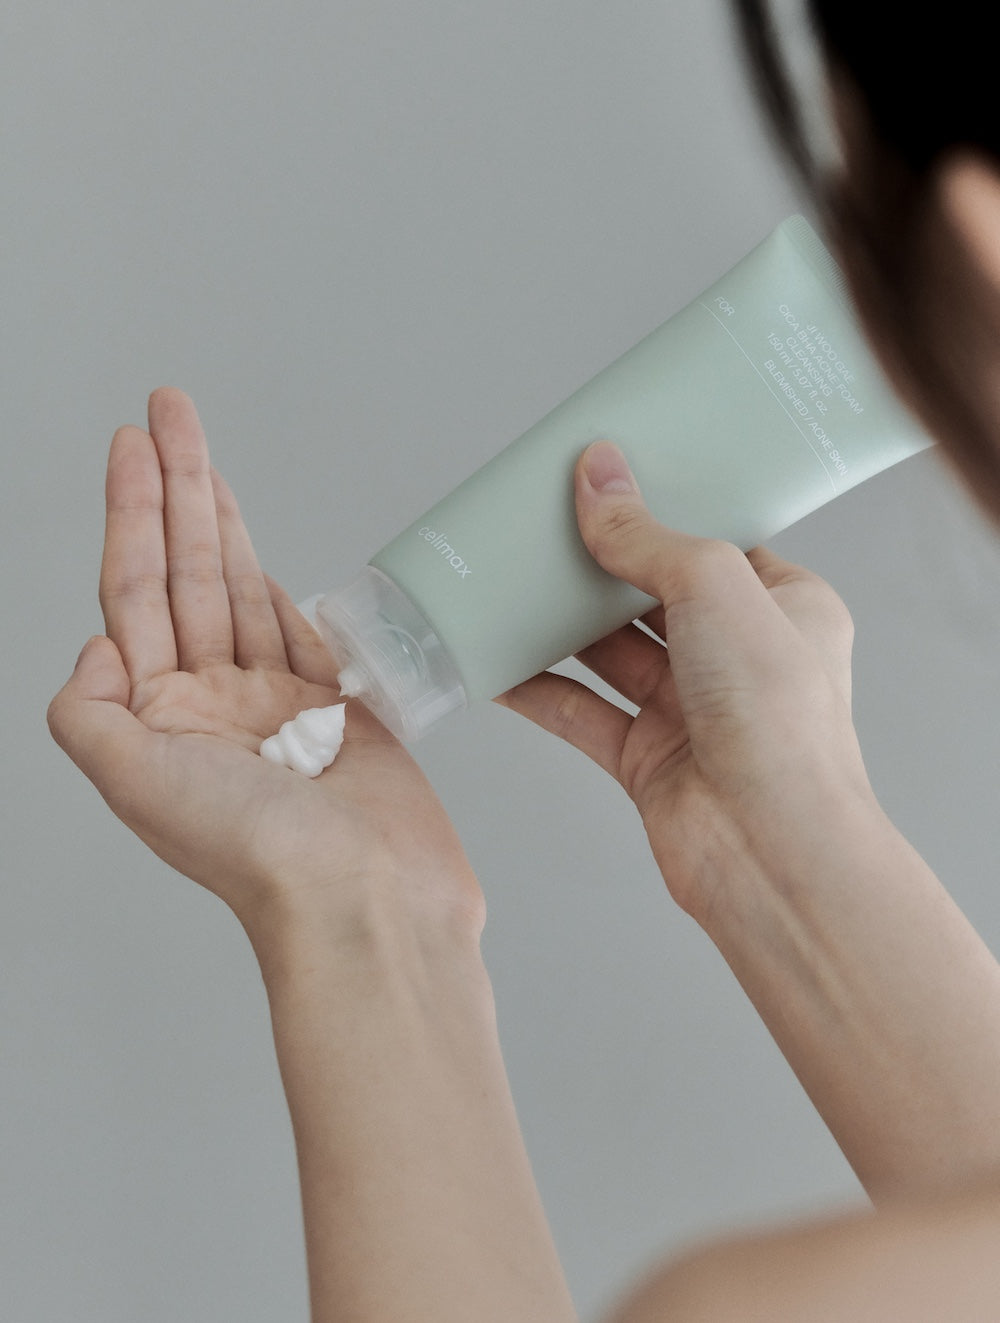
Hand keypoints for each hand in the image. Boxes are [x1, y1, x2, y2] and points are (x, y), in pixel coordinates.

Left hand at [48, 389, 483, 938]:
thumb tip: (95, 647)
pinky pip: (297, 629)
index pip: (133, 592)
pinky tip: (256, 549)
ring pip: (239, 588)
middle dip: (177, 487)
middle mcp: (208, 707)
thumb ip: (90, 712)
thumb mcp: (137, 784)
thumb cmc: (262, 856)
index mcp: (157, 720)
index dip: (132, 512)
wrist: (369, 902)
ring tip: (204, 452)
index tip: (131, 446)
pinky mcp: (335, 711)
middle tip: (170, 412)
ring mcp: (273, 706)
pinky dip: (276, 582)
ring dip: (222, 518)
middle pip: (185, 572)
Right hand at [498, 441, 873, 923]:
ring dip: (560, 622)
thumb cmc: (777, 717)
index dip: (664, 509)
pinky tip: (495, 661)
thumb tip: (598, 475)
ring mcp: (692, 710)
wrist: (769, 847)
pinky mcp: (647, 758)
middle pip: (654, 594)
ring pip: (610, 652)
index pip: (720, 543)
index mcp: (787, 607)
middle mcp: (741, 657)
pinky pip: (580, 711)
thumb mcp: (712, 587)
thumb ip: (645, 535)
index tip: (607, 478)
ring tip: (504, 578)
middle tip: (540, 522)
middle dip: (599, 564)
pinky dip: (537, 688)